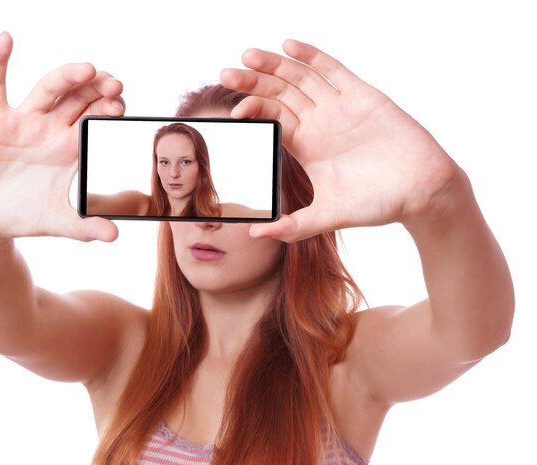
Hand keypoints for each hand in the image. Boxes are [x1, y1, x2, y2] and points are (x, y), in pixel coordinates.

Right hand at [0, 32, 122, 246]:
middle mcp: (50, 131)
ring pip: (48, 91)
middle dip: (97, 91)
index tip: (122, 107)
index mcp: (70, 150)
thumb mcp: (60, 223)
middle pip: (78, 101)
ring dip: (67, 77)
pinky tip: (6, 40)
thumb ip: (87, 227)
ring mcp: (23, 123)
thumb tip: (115, 236)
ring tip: (88, 69)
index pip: (94, 122)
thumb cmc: (24, 216)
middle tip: (116, 84)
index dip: (108, 112)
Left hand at [221, 40, 459, 241]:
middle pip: (280, 94)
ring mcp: (339, 107)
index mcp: (307, 146)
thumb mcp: (326, 216)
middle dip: (253, 83)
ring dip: (275, 66)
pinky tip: (289, 46)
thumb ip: (292, 226)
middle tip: (226, 74)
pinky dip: (312, 57)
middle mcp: (319, 123)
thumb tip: (254, 235)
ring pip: (301, 78)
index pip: (272, 120)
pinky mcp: (363, 96)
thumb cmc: (377, 204)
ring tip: (248, 56)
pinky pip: (333, 70)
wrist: (421, 191)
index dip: (253, 111)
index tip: (234, 113)